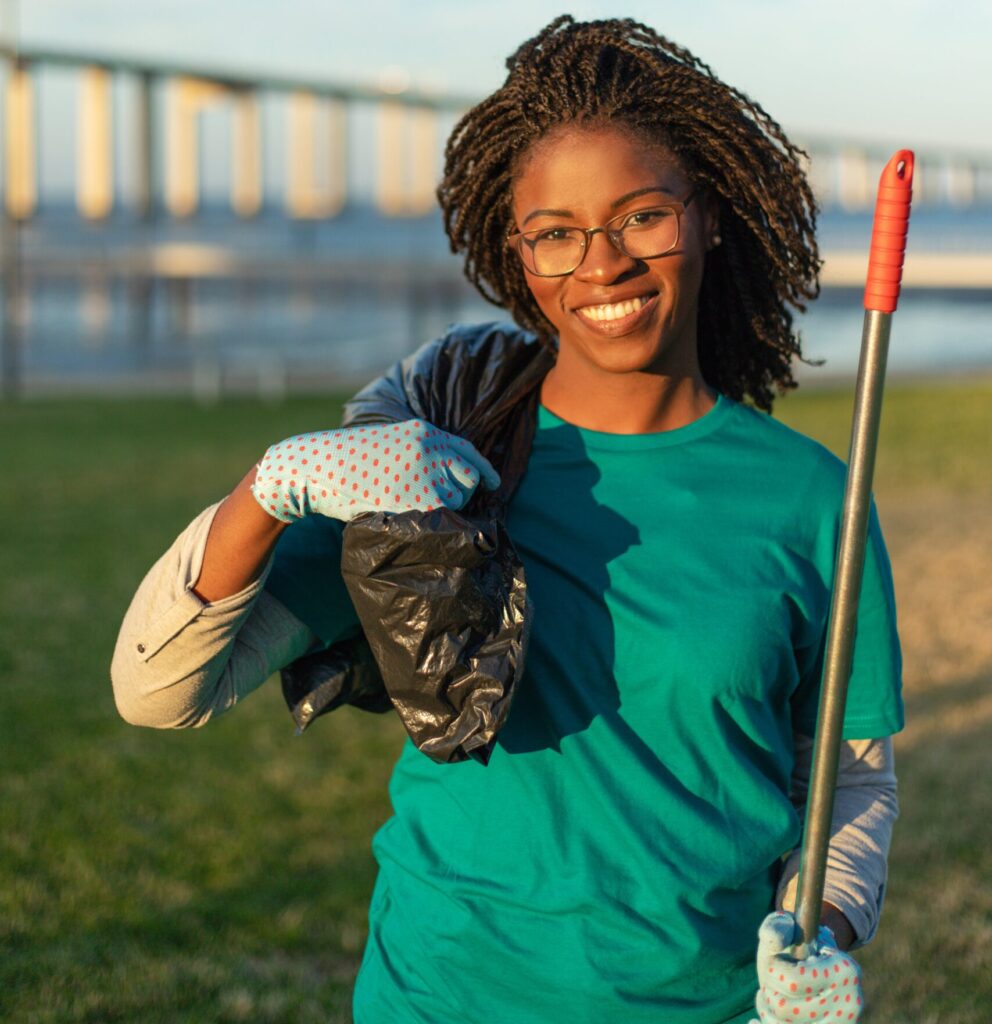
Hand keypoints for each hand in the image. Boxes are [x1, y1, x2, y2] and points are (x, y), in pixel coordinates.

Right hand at [251, 419, 499, 522]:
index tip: (492, 483)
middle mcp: (431, 449)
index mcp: (425, 432)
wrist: (318, 466)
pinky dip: (429, 524)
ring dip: (441, 509)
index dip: (483, 470)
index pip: (468, 452)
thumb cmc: (349, 459)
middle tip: (436, 500)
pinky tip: (405, 515)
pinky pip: (438, 520)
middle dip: (460, 493)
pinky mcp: (415, 502)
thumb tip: (449, 475)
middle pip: (467, 480)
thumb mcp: (392, 440)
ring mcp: (424, 476)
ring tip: (408, 504)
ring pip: (454, 502)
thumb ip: (422, 451)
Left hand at [751, 912, 863, 1022]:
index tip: (775, 961)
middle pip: (784, 1008)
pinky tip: (755, 1022)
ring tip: (770, 995)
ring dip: (767, 1009)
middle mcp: (849, 1005)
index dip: (773, 970)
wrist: (820, 970)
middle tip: (772, 981)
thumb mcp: (788, 929)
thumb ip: (778, 926)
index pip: (793, 981)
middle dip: (768, 990)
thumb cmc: (798, 948)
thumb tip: (773, 938)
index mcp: (844, 970)